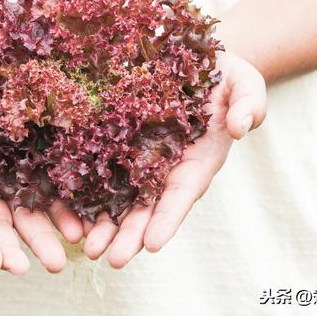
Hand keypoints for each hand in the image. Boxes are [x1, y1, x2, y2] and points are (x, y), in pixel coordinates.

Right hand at [0, 58, 83, 273]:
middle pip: (5, 220)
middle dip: (26, 244)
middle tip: (51, 265)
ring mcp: (15, 170)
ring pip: (35, 205)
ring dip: (55, 227)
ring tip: (79, 243)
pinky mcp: (40, 153)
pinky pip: (56, 178)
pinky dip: (71, 196)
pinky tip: (91, 210)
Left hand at [81, 51, 266, 267]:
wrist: (188, 56)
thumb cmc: (222, 73)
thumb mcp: (243, 82)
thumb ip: (248, 104)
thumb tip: (238, 129)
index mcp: (198, 159)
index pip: (183, 193)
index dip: (169, 218)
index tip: (154, 243)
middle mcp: (167, 167)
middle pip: (148, 207)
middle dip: (130, 234)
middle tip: (111, 259)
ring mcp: (141, 158)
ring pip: (121, 197)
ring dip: (105, 224)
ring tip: (87, 248)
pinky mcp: (117, 143)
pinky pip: (100, 169)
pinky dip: (86, 192)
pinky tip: (69, 212)